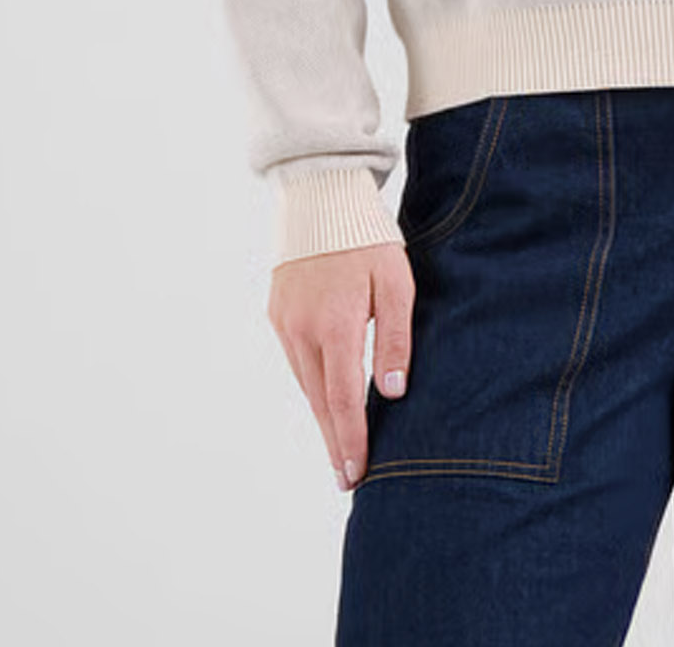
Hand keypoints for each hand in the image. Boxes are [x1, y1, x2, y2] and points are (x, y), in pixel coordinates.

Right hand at [267, 242, 415, 491]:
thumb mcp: (396, 282)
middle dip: (335, 441)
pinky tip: (326, 400)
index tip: (357, 472)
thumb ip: (395, 338)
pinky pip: (297, 360)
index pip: (344, 398)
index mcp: (336, 324)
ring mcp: (285, 323)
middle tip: (347, 479)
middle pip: (320, 401)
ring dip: (324, 416)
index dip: (351, 439)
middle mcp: (302, 330)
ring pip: (306, 383)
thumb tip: (393, 392)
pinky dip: (313, 385)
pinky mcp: (277, 313)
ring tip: (340, 447)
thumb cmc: (367, 237)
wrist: (320, 195)